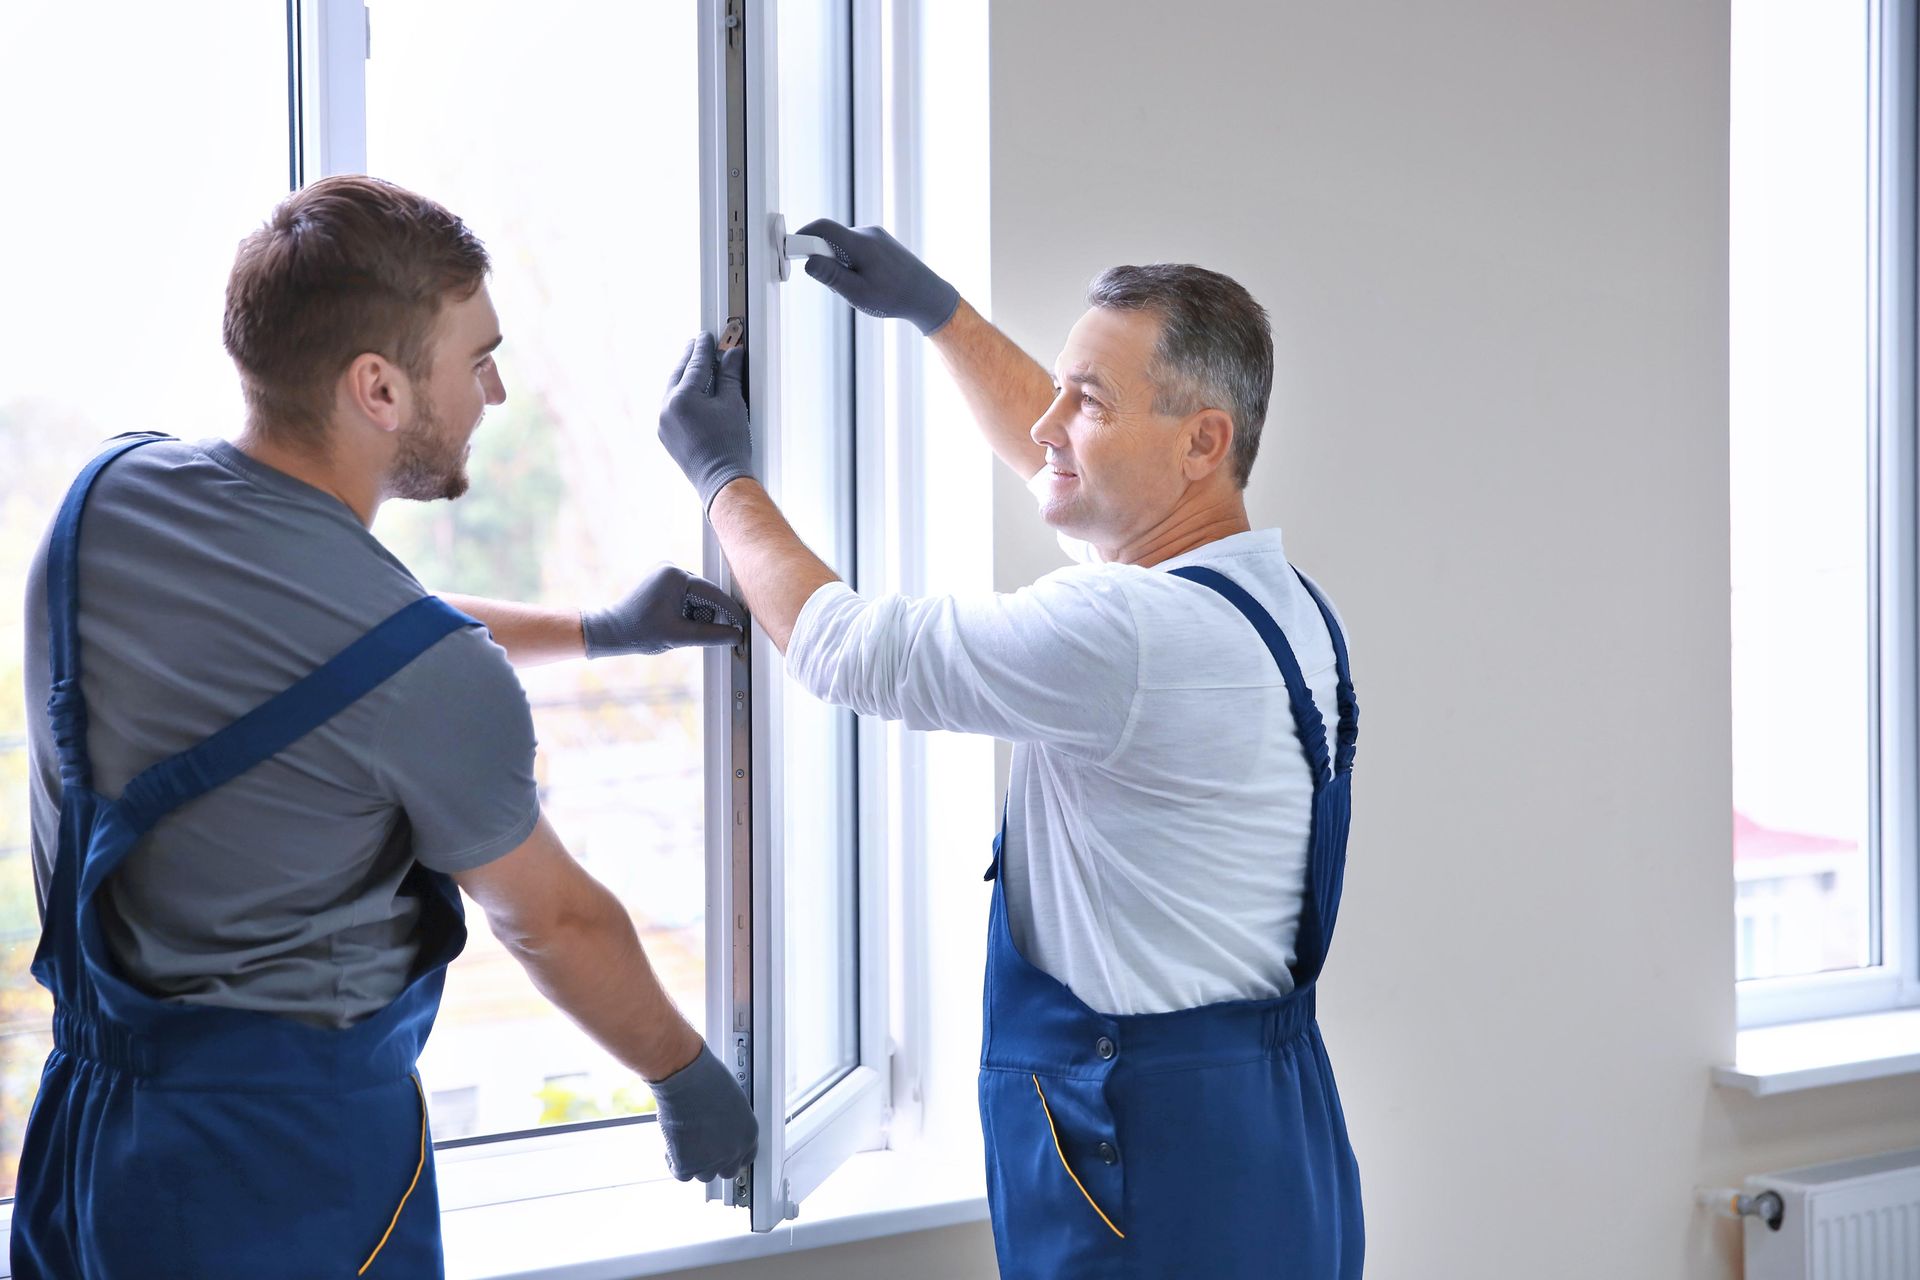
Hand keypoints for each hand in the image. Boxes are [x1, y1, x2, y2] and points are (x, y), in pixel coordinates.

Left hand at [581, 565, 743, 656]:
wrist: (612, 632)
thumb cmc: (640, 632)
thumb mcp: (680, 636)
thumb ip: (712, 635)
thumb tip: (736, 635)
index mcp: (674, 575)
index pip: (712, 593)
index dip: (730, 612)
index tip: (743, 625)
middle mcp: (670, 567)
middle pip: (705, 595)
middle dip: (705, 616)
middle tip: (691, 634)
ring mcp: (666, 572)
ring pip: (697, 597)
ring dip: (695, 614)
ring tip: (677, 629)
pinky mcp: (662, 579)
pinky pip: (687, 595)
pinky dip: (687, 610)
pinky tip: (674, 621)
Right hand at [651, 1042, 758, 1181]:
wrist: (686, 1080)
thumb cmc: (706, 1080)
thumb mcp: (731, 1101)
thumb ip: (729, 1123)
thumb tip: (719, 1130)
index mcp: (748, 1133)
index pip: (746, 1157)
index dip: (732, 1155)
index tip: (722, 1152)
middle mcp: (734, 1151)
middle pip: (726, 1171)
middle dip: (714, 1161)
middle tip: (700, 1148)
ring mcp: (711, 1161)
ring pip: (703, 1174)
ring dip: (694, 1162)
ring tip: (684, 1141)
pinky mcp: (688, 1165)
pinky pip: (682, 1174)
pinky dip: (674, 1162)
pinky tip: (672, 1146)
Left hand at [659, 332, 752, 511]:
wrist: (721, 479)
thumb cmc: (728, 444)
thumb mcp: (732, 404)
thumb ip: (729, 375)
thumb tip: (731, 354)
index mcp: (683, 397)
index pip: (695, 364)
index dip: (704, 347)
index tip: (708, 336)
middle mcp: (667, 408)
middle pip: (678, 374)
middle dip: (689, 358)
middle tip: (697, 344)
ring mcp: (663, 423)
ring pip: (672, 390)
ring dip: (683, 376)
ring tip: (694, 366)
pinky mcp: (665, 435)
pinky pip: (671, 407)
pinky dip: (680, 396)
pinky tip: (691, 393)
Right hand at [796, 217, 959, 334]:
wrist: (927, 295)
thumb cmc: (893, 297)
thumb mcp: (858, 293)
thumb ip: (832, 276)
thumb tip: (807, 261)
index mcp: (861, 244)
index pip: (822, 228)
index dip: (802, 235)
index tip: (790, 248)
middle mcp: (868, 234)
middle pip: (831, 237)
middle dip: (824, 258)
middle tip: (834, 285)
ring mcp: (876, 235)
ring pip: (843, 244)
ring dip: (839, 263)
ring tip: (857, 287)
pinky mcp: (881, 241)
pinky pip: (856, 247)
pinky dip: (851, 262)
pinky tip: (866, 281)